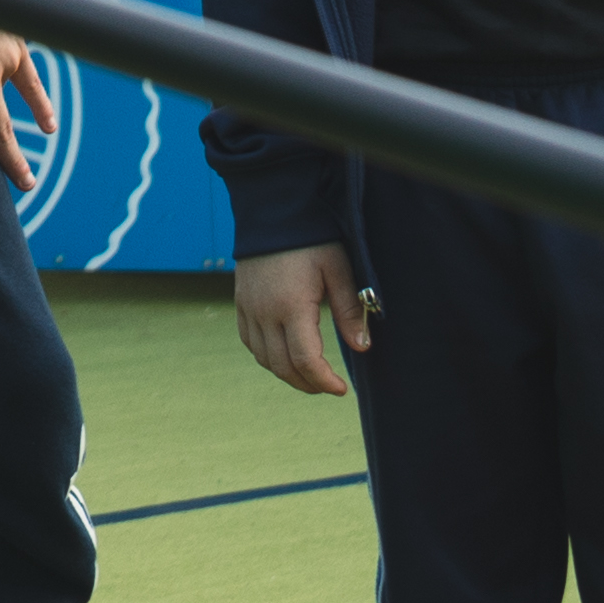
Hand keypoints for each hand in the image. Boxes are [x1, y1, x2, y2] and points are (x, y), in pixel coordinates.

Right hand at [232, 243, 365, 396]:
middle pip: (282, 366)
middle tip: (329, 386)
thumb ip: (350, 310)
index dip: (324, 381)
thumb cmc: (312, 239)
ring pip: (264, 359)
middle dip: (308, 384)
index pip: (305, 360)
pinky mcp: (241, 304)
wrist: (273, 213)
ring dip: (287, 373)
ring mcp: (249, 309)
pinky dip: (267, 357)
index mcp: (291, 306)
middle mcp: (265, 313)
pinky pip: (250, 343)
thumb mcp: (339, 270)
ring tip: (310, 375)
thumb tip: (362, 347)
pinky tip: (284, 355)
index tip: (342, 389)